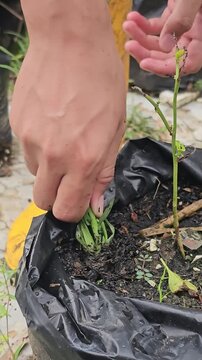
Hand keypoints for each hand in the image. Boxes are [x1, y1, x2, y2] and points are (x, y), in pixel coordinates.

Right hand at [10, 2, 125, 221]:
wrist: (71, 42)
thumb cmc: (102, 82)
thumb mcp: (115, 130)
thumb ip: (103, 172)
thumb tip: (94, 206)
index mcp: (83, 159)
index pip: (67, 209)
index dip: (73, 212)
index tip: (79, 202)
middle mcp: (52, 154)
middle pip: (43, 201)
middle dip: (57, 196)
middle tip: (70, 176)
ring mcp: (30, 139)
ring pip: (34, 174)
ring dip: (48, 168)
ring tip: (63, 138)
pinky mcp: (16, 125)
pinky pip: (26, 150)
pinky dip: (38, 146)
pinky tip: (51, 122)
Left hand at [123, 0, 201, 75]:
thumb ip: (182, 20)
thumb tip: (164, 45)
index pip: (187, 64)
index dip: (165, 68)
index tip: (145, 63)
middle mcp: (193, 37)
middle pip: (167, 56)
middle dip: (146, 52)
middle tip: (129, 45)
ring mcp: (182, 28)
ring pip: (158, 43)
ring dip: (140, 37)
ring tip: (127, 25)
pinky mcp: (173, 17)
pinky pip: (155, 28)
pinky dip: (142, 24)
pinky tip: (133, 17)